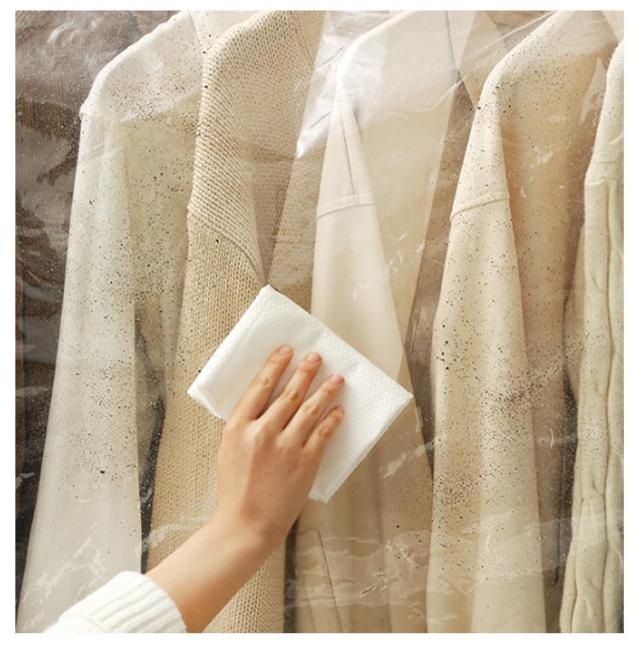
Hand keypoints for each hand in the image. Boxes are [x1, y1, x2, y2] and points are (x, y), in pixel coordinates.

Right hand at [214, 345, 343, 549]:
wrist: (246, 523)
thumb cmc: (235, 488)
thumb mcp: (228, 449)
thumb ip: (243, 424)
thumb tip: (260, 400)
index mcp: (239, 427)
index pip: (260, 386)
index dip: (275, 365)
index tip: (286, 351)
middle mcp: (263, 432)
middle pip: (289, 393)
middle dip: (305, 371)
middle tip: (316, 357)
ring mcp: (286, 447)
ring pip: (310, 409)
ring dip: (325, 390)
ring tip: (336, 378)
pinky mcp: (305, 463)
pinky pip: (323, 433)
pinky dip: (333, 419)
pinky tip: (339, 409)